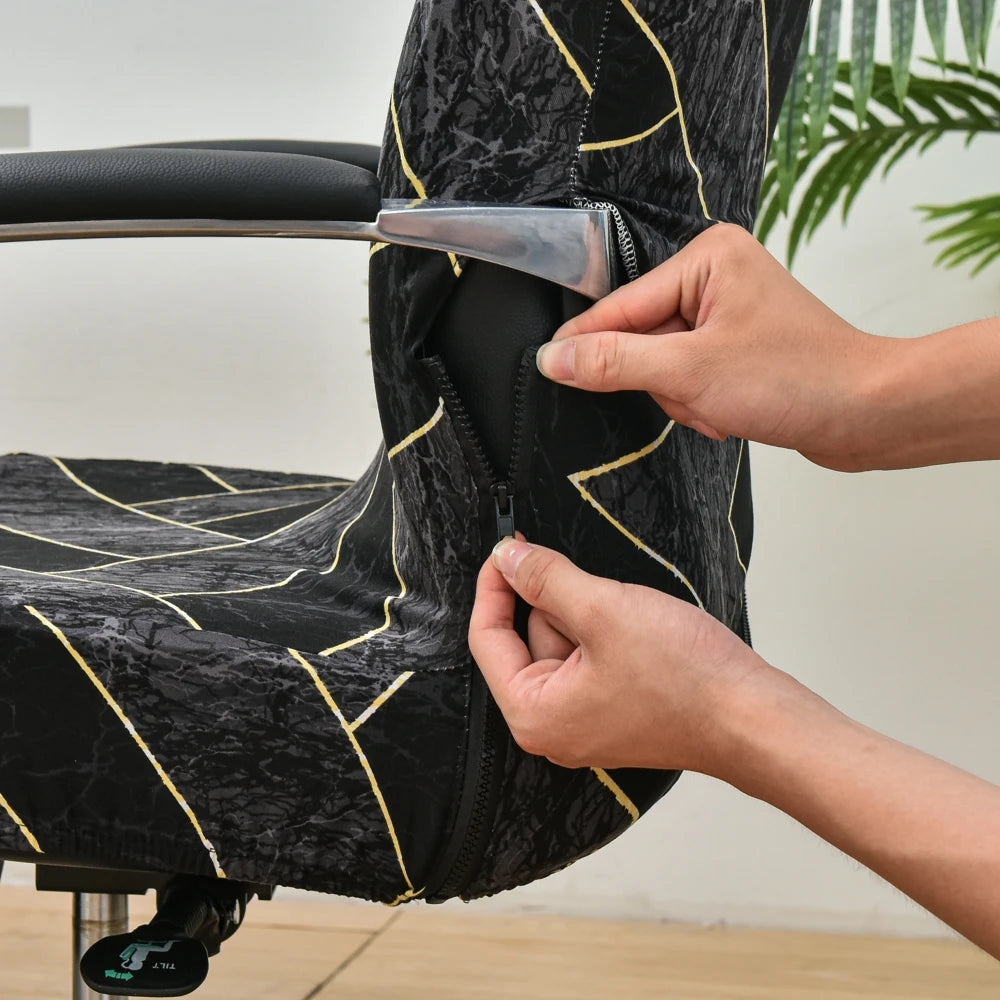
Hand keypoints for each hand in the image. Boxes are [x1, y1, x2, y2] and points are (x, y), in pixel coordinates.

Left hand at [468, 536, 766, 773]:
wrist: (753, 716)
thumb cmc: (685, 678)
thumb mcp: (603, 609)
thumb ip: (545, 579)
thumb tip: (506, 558)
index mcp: (533, 714)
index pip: (487, 638)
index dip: (494, 584)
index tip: (509, 547)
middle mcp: (551, 726)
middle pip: (524, 639)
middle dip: (554, 602)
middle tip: (593, 587)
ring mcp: (583, 721)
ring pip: (560, 643)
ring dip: (584, 614)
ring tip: (628, 617)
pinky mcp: (612, 709)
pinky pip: (588, 657)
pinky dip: (602, 631)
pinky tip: (636, 628)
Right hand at [538, 224, 897, 471]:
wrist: (866, 412)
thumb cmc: (800, 378)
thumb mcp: (691, 371)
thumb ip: (615, 362)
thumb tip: (556, 358)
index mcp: (707, 257)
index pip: (621, 305)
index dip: (589, 344)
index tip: (550, 369)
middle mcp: (716, 275)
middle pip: (640, 336)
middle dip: (664, 379)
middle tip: (698, 394)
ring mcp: (726, 311)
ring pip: (660, 363)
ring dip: (683, 396)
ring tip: (721, 404)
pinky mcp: (735, 345)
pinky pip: (685, 376)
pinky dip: (699, 402)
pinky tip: (729, 410)